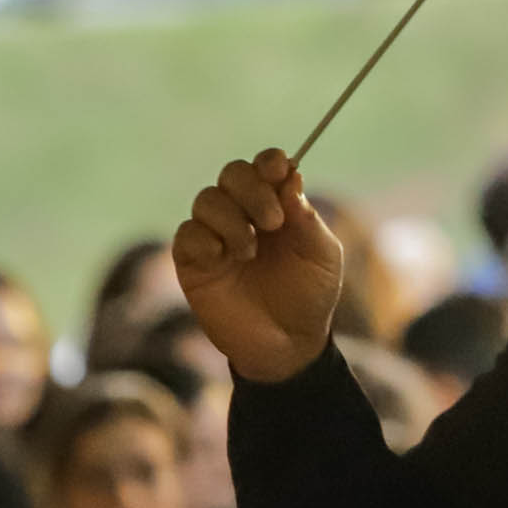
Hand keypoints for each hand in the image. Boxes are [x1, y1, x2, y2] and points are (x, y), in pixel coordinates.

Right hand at [174, 150, 345, 383]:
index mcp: (278, 206)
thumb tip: (290, 176)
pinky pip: (186, 234)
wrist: (289, 345)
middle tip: (273, 222)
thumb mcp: (321, 256)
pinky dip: (204, 238)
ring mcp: (216, 236)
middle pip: (232, 174)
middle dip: (252, 190)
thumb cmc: (310, 296)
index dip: (269, 162)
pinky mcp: (194, 263)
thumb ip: (305, 217)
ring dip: (230, 219)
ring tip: (249, 252)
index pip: (265, 168)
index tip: (278, 169)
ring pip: (207, 200)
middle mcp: (244, 214)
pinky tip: (222, 258)